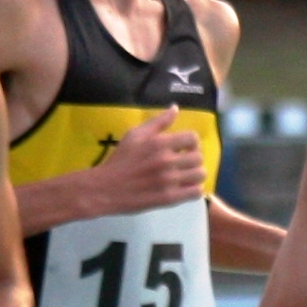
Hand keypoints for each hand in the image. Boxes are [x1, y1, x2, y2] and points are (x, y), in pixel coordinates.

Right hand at [84, 106, 207, 215]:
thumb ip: (158, 122)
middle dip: (193, 159)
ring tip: (185, 175)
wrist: (106, 188)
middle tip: (184, 163)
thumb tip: (175, 108)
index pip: (193, 138)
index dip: (191, 142)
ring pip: (200, 174)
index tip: (184, 148)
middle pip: (198, 157)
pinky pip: (196, 192)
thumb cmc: (120, 160)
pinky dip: (194, 189)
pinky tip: (184, 187)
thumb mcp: (135, 135)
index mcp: (159, 143)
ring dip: (195, 174)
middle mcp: (166, 161)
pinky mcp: (169, 198)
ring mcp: (169, 180)